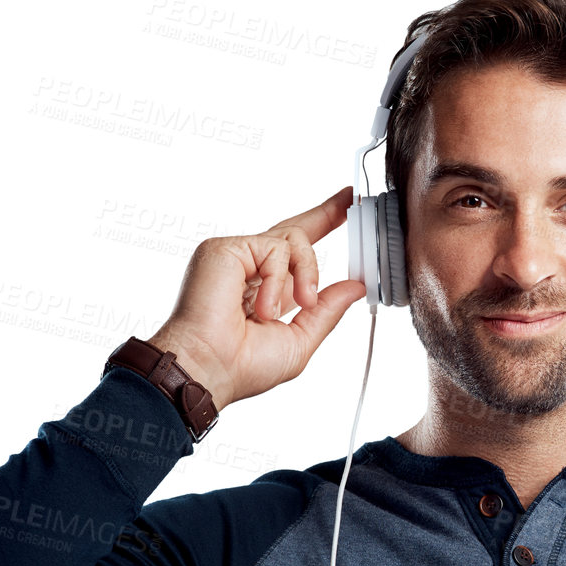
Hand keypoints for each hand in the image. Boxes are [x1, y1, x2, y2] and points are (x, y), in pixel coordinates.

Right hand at [146, 185, 367, 408]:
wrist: (209, 369)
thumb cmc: (243, 365)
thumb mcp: (300, 340)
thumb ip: (327, 310)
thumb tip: (355, 287)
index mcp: (268, 291)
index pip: (296, 255)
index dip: (322, 228)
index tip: (347, 211)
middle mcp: (252, 269)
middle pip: (292, 230)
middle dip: (325, 214)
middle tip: (350, 197)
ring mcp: (238, 256)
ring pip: (294, 238)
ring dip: (305, 274)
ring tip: (292, 308)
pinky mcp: (226, 248)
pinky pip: (274, 247)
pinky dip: (278, 279)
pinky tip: (262, 307)